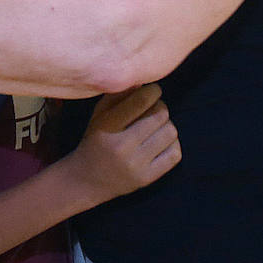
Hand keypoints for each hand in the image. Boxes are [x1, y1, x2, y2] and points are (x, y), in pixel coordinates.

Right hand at [71, 84, 179, 199]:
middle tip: (153, 110)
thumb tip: (142, 81)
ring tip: (156, 128)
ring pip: (170, 133)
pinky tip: (160, 143)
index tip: (153, 91)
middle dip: (160, 108)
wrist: (87, 180)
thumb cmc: (96, 141)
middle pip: (160, 115)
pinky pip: (175, 154)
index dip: (153, 91)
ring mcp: (136, 165)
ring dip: (167, 126)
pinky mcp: (147, 179)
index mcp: (107, 126)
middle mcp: (122, 146)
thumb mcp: (98, 115)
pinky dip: (172, 144)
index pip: (140, 101)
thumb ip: (117, 96)